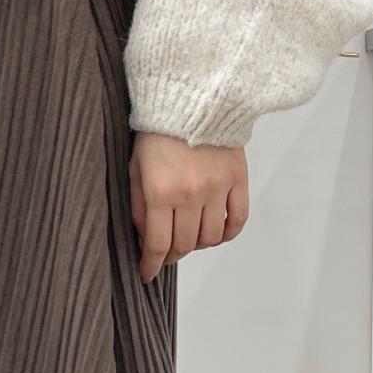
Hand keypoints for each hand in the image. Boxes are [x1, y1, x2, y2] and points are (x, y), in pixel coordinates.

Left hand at [128, 131, 248, 283]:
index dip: (151, 265)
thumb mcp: (135, 168)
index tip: (146, 273)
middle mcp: (191, 195)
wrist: (191, 99)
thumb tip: (144, 238)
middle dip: (171, 255)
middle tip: (165, 253)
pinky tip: (216, 232)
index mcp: (160, 192)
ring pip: (211, 237)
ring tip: (188, 237)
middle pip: (184, 244)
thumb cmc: (157, 132)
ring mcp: (217, 188)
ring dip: (198, 244)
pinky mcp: (238, 179)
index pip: (158, 244)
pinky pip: (238, 219)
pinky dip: (227, 233)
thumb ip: (137, 206)